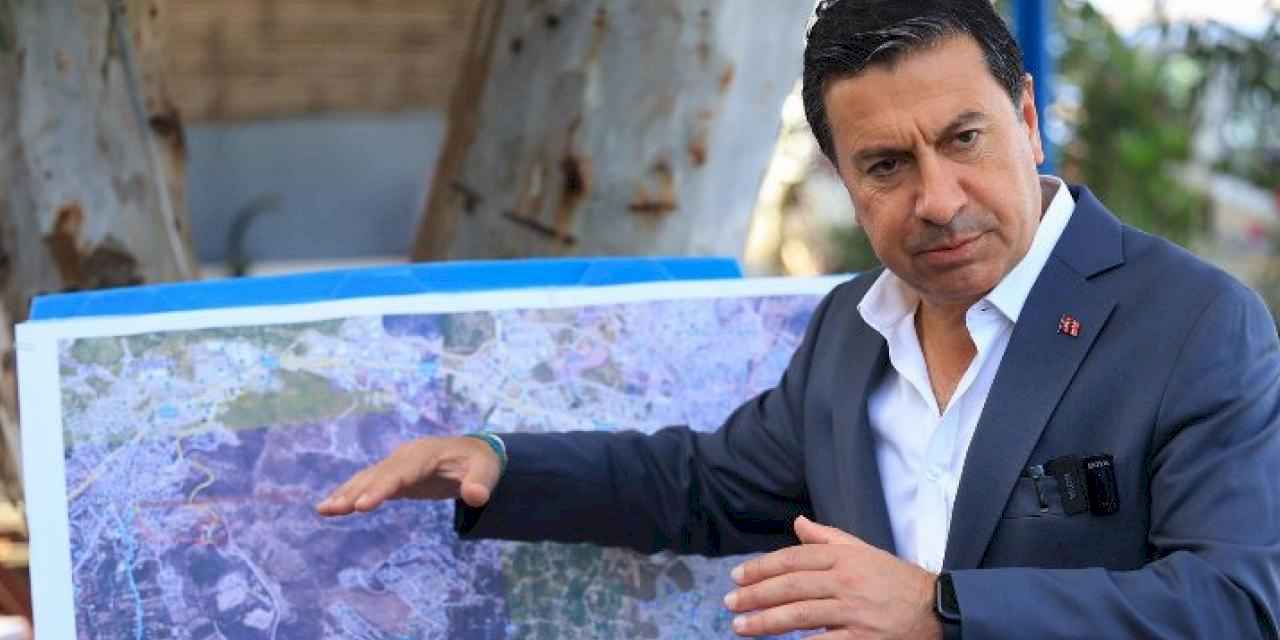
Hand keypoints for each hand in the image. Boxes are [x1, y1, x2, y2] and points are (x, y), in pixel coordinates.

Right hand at [315, 436, 501, 515]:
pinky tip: (330, 508)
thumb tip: (476, 498)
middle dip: (356, 493)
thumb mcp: (488, 471)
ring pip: (367, 478)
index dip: (382, 488)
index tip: (363, 505)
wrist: (473, 452)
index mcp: (425, 454)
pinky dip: (349, 494)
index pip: (401, 473)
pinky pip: (368, 484)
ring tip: (323, 510)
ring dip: (346, 493)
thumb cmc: (480, 462)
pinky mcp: (393, 476)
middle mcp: (405, 456)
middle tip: (333, 510)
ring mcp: (396, 465)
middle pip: (378, 475)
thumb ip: (481, 483)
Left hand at [723, 515, 940, 638]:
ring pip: (801, 615)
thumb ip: (829, 537)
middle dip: (755, 595)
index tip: (737, 576)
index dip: (762, 567)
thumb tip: (798, 522)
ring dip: (766, 621)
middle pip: (791, 586)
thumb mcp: (864, 551)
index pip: (793, 559)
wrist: (938, 609)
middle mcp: (847, 581)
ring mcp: (855, 612)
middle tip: (730, 603)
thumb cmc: (895, 580)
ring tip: (741, 627)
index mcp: (845, 557)